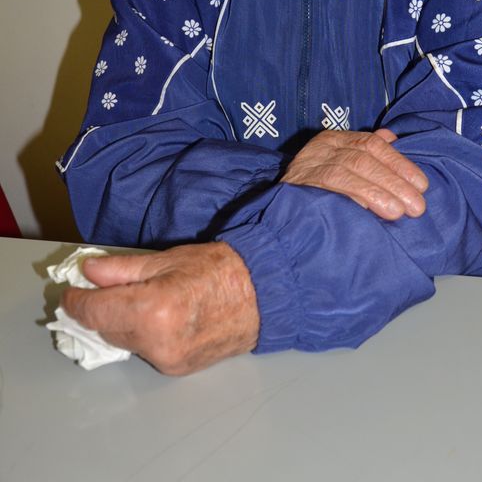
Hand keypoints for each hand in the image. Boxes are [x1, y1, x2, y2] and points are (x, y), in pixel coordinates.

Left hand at [60, 242, 258, 375]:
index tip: (71, 291)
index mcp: (152, 309)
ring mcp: (167, 360)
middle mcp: (156, 341)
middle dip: (100, 309)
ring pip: (125, 342)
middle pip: (106, 328)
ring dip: (120, 323)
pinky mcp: (176, 369)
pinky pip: (144, 351)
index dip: (77, 300)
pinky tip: (156, 316)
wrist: (263, 294)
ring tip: (136, 300)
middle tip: (100, 289)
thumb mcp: (167, 259)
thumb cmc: (220, 269)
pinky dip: (141, 334)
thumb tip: (89, 272)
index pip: (95, 311)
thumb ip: (122, 269)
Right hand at [282, 128, 427, 219]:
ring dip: (376, 193)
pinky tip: (367, 213)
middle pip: (362, 158)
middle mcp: (320, 148)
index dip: (399, 163)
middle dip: (394, 182)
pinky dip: (349, 199)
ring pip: (347, 172)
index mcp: (335, 140)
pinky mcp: (296, 188)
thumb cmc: (318, 190)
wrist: (275, 213)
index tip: (422, 184)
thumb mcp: (343, 166)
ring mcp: (306, 166)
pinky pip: (326, 189)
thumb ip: (368, 153)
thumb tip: (393, 138)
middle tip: (416, 206)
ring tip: (398, 212)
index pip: (372, 144)